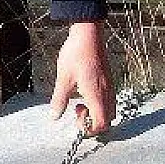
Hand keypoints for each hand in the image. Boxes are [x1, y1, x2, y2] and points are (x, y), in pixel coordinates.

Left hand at [49, 20, 114, 134]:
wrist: (89, 34)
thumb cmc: (76, 54)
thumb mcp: (64, 78)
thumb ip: (59, 100)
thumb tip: (54, 117)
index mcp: (96, 95)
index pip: (102, 123)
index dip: (90, 129)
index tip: (76, 119)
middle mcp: (106, 93)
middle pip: (108, 120)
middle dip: (93, 122)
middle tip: (76, 110)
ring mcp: (109, 86)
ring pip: (109, 110)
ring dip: (96, 112)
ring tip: (79, 101)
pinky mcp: (108, 79)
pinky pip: (108, 99)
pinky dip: (98, 103)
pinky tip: (84, 91)